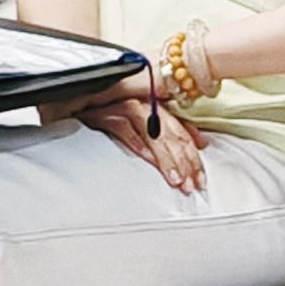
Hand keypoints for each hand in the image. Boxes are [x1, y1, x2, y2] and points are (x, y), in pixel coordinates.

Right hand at [76, 55, 206, 192]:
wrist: (83, 100)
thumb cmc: (115, 112)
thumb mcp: (147, 121)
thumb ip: (174, 130)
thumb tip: (201, 142)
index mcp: (158, 107)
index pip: (181, 135)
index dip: (193, 159)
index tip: (199, 179)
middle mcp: (146, 106)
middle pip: (171, 137)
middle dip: (184, 164)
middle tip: (190, 185)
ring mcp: (127, 109)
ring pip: (154, 136)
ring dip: (165, 160)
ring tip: (175, 179)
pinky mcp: (108, 115)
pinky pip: (127, 131)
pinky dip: (138, 145)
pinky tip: (148, 159)